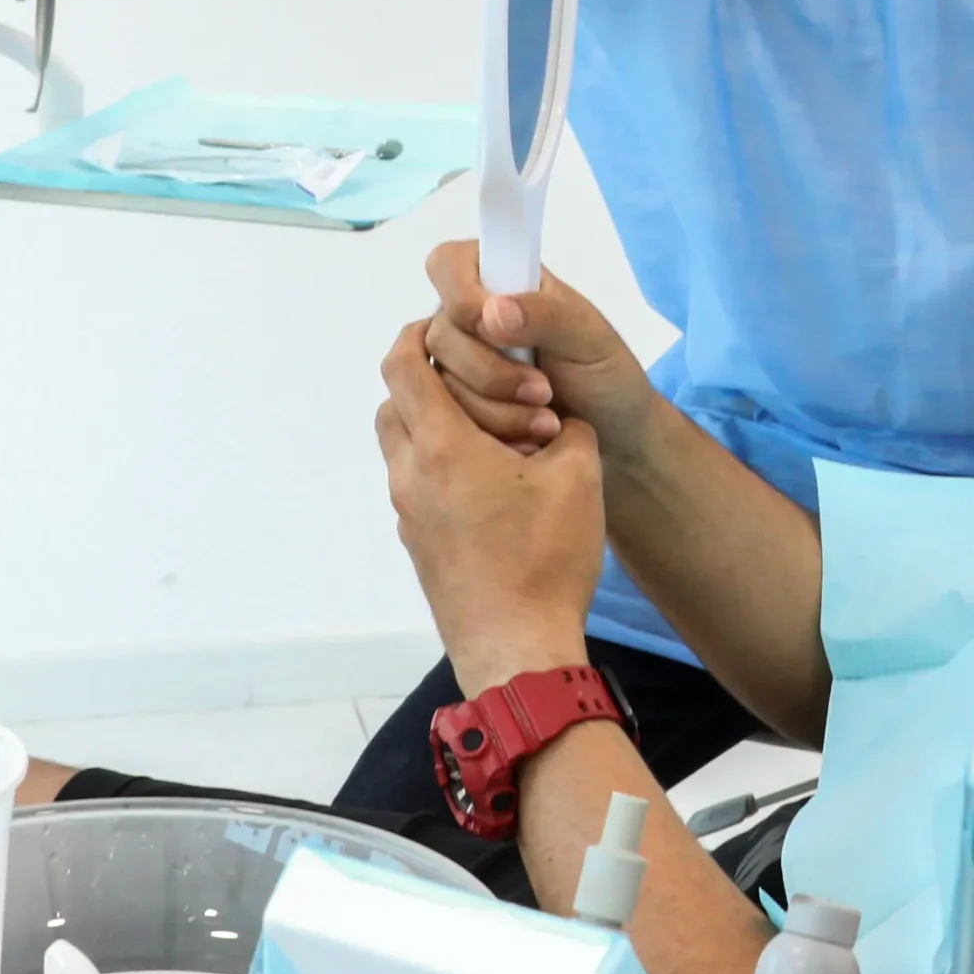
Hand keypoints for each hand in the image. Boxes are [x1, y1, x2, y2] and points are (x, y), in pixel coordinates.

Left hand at [376, 320, 604, 693]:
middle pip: (395, 401)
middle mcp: (411, 475)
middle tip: (486, 381)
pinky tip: (495, 484)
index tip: (454, 327)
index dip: (422, 333)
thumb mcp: (579, 475)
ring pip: (402, 444)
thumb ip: (568, 429)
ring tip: (496, 435)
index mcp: (442, 447)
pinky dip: (443, 465)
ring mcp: (409, 513)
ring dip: (437, 423)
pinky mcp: (418, 543)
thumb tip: (559, 423)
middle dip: (433, 377)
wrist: (516, 647)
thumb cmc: (546, 557)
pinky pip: (417, 483)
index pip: (404, 364)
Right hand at [422, 245, 661, 455]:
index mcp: (501, 280)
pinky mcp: (457, 410)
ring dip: (494, 408)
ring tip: (545, 421)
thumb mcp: (588, 338)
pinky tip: (526, 440)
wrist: (616, 437)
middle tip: (543, 390)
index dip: (461, 295)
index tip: (494, 328)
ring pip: (439, 382)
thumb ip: (544, 315)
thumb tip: (491, 311)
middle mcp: (471, 319)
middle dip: (490, 371)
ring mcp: (460, 366)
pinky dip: (488, 432)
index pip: (448, 263)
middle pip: (440, 333)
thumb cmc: (604, 375)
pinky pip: (445, 420)